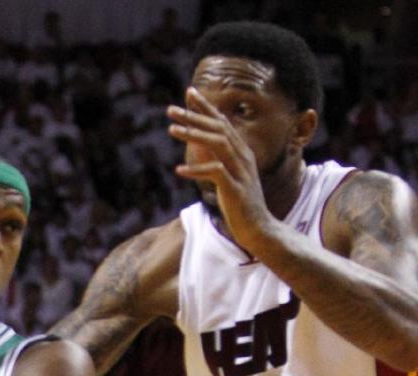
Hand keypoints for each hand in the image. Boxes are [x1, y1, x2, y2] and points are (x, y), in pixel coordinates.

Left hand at [167, 88, 272, 250]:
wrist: (259, 228)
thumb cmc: (240, 204)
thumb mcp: (229, 177)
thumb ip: (217, 160)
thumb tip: (200, 148)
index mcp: (242, 151)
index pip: (223, 122)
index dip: (206, 107)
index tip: (189, 93)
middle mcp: (243, 156)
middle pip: (218, 128)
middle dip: (194, 116)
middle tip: (171, 109)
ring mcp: (240, 172)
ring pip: (218, 145)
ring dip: (194, 135)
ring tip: (171, 130)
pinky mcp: (235, 189)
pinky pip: (215, 174)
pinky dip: (197, 171)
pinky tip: (179, 171)